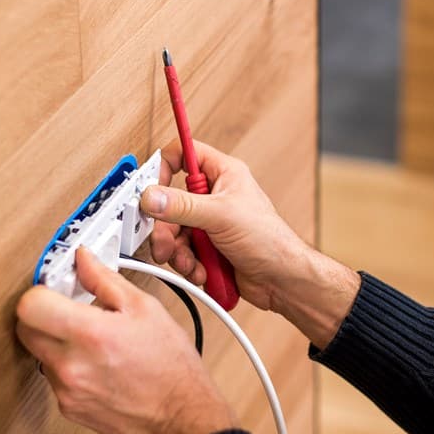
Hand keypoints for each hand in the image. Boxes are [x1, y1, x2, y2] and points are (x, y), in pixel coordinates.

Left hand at [16, 247, 237, 433]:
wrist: (181, 416)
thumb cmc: (170, 366)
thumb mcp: (145, 309)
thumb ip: (105, 280)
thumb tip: (83, 260)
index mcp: (90, 334)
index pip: (30, 305)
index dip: (41, 291)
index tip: (54, 288)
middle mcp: (71, 366)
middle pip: (25, 328)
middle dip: (43, 314)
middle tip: (68, 309)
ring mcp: (67, 390)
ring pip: (39, 353)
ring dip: (56, 341)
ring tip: (92, 341)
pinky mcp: (68, 408)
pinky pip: (54, 377)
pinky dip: (68, 366)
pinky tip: (96, 364)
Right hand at [140, 140, 359, 347]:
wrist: (281, 279)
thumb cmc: (270, 240)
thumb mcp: (222, 215)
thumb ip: (183, 206)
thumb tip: (152, 197)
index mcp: (223, 174)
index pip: (184, 154)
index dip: (165, 166)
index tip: (154, 188)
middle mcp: (214, 196)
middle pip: (171, 201)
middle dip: (167, 226)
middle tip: (166, 242)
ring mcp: (209, 223)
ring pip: (174, 230)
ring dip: (177, 250)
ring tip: (190, 262)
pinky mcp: (207, 248)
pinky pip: (183, 251)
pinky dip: (187, 263)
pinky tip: (201, 270)